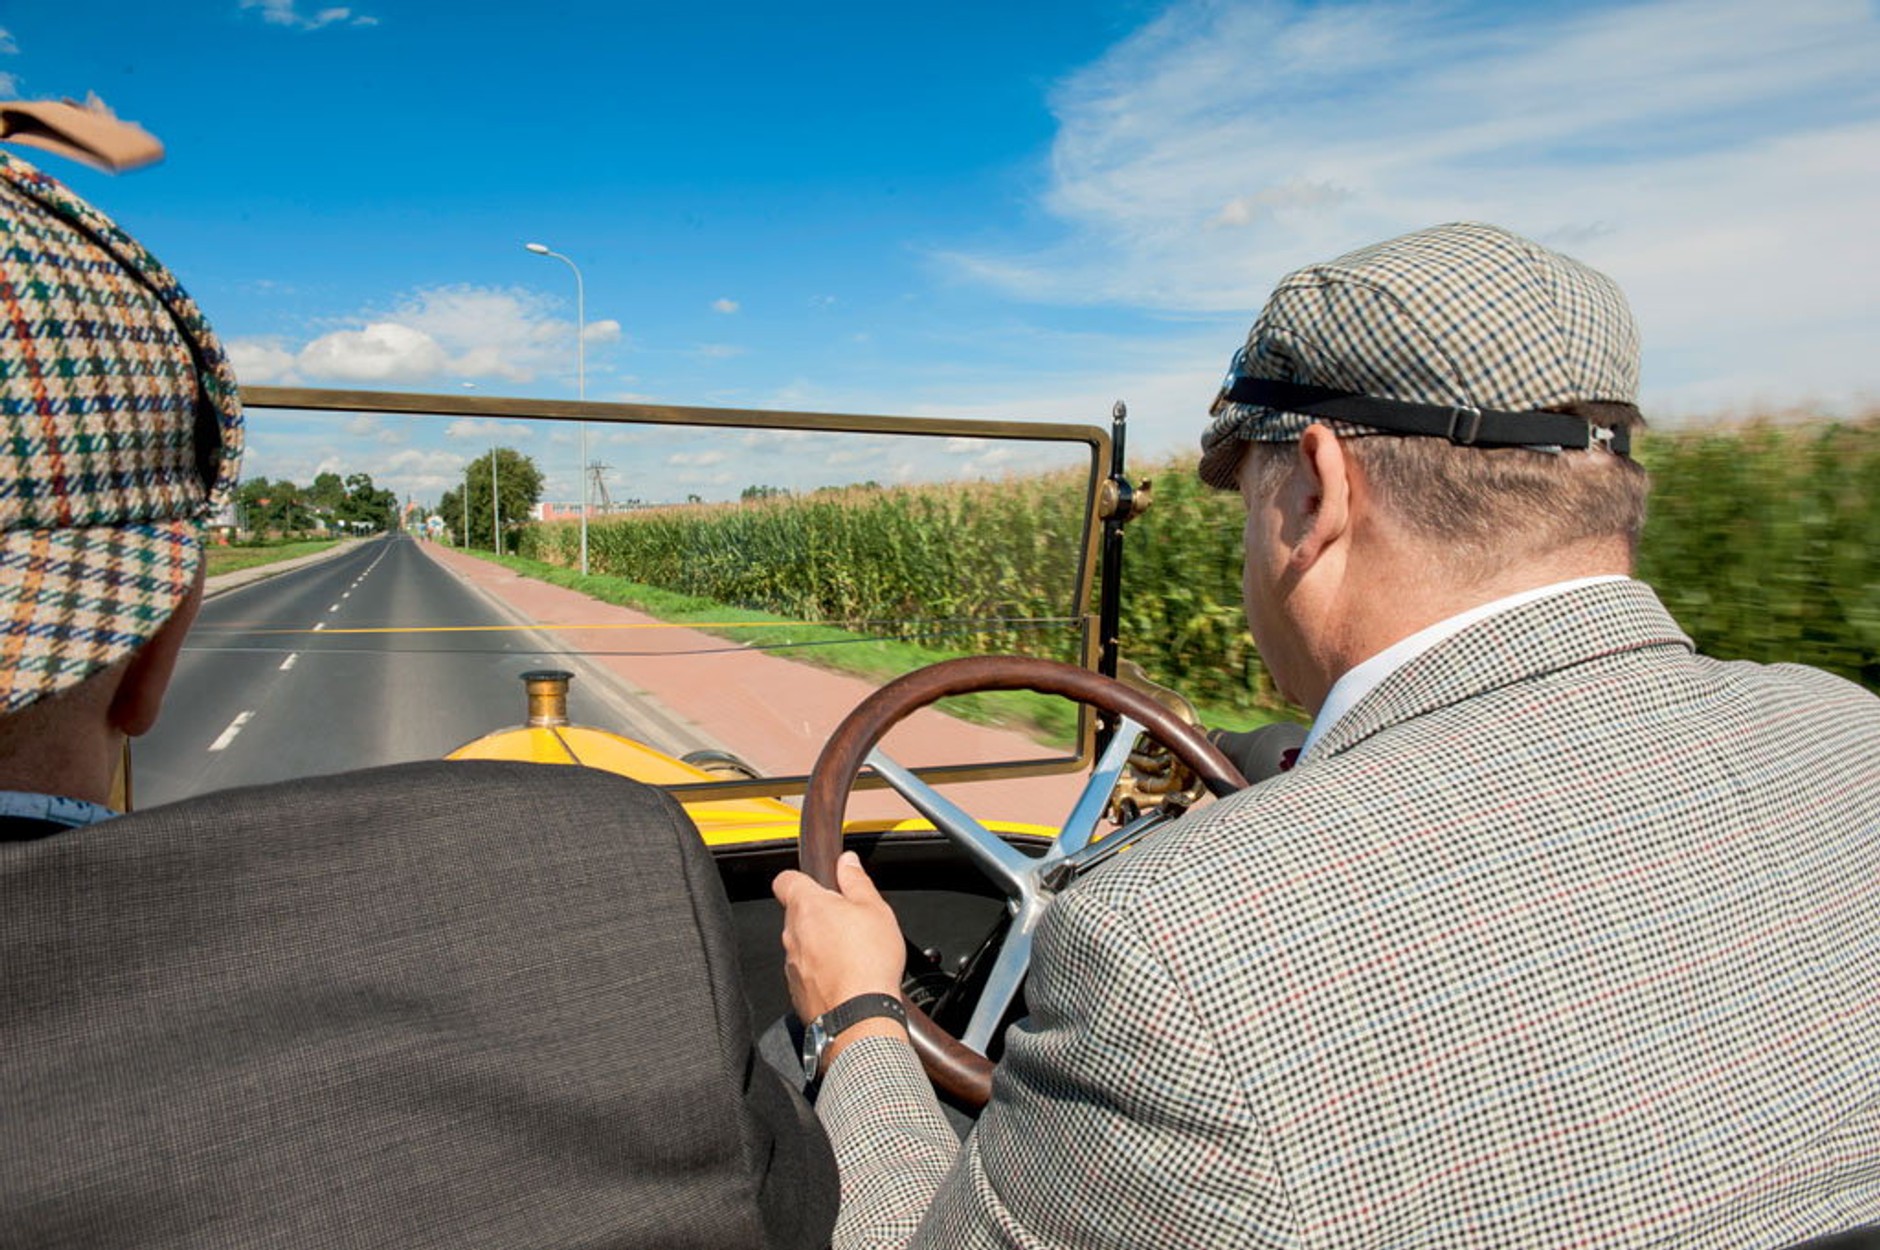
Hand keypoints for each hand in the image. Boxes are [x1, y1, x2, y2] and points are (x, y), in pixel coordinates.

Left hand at [772, 850, 906, 1024]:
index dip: (800, 878)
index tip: (819, 883)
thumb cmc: (868, 962)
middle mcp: (792, 933)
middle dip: (819, 915)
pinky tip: (846, 977)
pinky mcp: (797, 990)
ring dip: (821, 945)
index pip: (785, 879)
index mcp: (808, 906)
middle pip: (797, 914)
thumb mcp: (874, 909)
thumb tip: (847, 862)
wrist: (860, 1015)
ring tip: (852, 953)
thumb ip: (856, 880)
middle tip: (849, 921)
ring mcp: (792, 964)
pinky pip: (806, 972)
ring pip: (802, 944)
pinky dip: (821, 972)